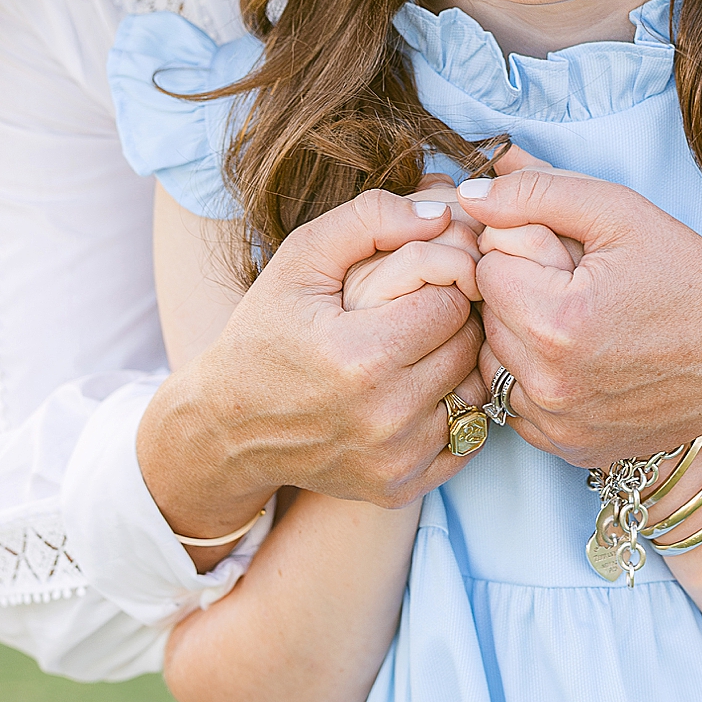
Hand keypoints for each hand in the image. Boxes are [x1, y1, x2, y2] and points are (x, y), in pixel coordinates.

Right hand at [144, 189, 487, 540]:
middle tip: (423, 308)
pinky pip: (468, 440)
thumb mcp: (300, 258)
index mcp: (360, 356)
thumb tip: (440, 214)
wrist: (227, 426)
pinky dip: (453, 412)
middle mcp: (383, 416)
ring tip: (419, 347)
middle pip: (470, 345)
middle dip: (454, 318)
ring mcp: (394, 458)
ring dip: (457, 364)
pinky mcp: (399, 487)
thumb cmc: (265, 331)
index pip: (453, 299)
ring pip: (474, 391)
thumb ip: (369, 219)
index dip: (442, 279)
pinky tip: (418, 390)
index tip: (420, 279)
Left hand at [456, 161, 701, 466]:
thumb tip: (468, 196)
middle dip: (520, 293)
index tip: (566, 254)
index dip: (522, 249)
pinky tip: (582, 360)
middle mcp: (552, 387)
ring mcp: (562, 427)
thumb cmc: (688, 273)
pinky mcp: (573, 450)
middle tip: (578, 285)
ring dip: (523, 338)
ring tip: (579, 321)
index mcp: (558, 323)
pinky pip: (520, 408)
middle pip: (487, 318)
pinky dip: (537, 381)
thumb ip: (536, 192)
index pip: (487, 269)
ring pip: (497, 365)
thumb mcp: (617, 210)